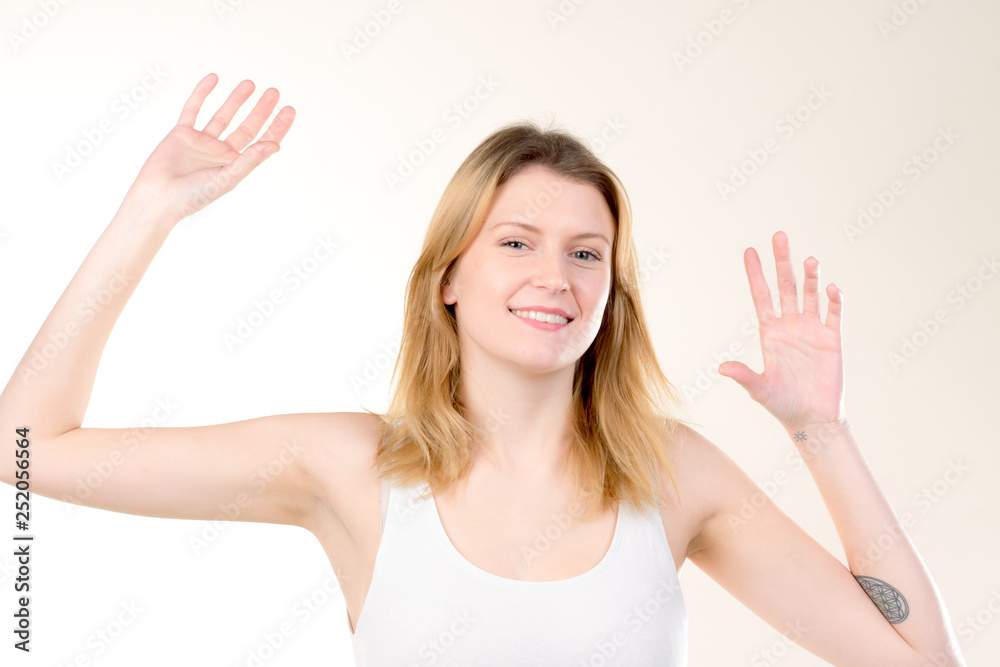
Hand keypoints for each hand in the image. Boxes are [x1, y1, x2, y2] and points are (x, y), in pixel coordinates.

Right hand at [127, 73, 294, 225]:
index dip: (276, 127)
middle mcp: (221, 152)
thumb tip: (275, 145)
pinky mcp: (182, 133)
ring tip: (250, 84)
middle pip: (247, 126)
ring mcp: (202, 141)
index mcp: (235, 165)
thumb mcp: (226, 179)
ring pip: (223, 115)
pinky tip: (213, 79)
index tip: (289, 110)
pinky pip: (193, 109)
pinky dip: (202, 94)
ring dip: (236, 99)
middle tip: (274, 92)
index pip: (261, 141)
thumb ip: (249, 160)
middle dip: (261, 109)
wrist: (157, 198)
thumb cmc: (192, 197)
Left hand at [718, 231, 845, 431]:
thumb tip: (721, 368)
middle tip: (779, 236)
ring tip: (809, 259)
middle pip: (785, 287)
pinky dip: (834, 301)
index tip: (749, 251)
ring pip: (809, 295)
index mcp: (770, 333)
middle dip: (782, 262)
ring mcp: (812, 330)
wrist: (812, 418)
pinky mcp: (832, 339)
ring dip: (810, 277)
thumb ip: (743, 376)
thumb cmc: (782, 404)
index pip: (761, 296)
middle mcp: (790, 325)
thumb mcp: (759, 390)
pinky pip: (833, 314)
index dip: (755, 274)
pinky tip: (832, 288)